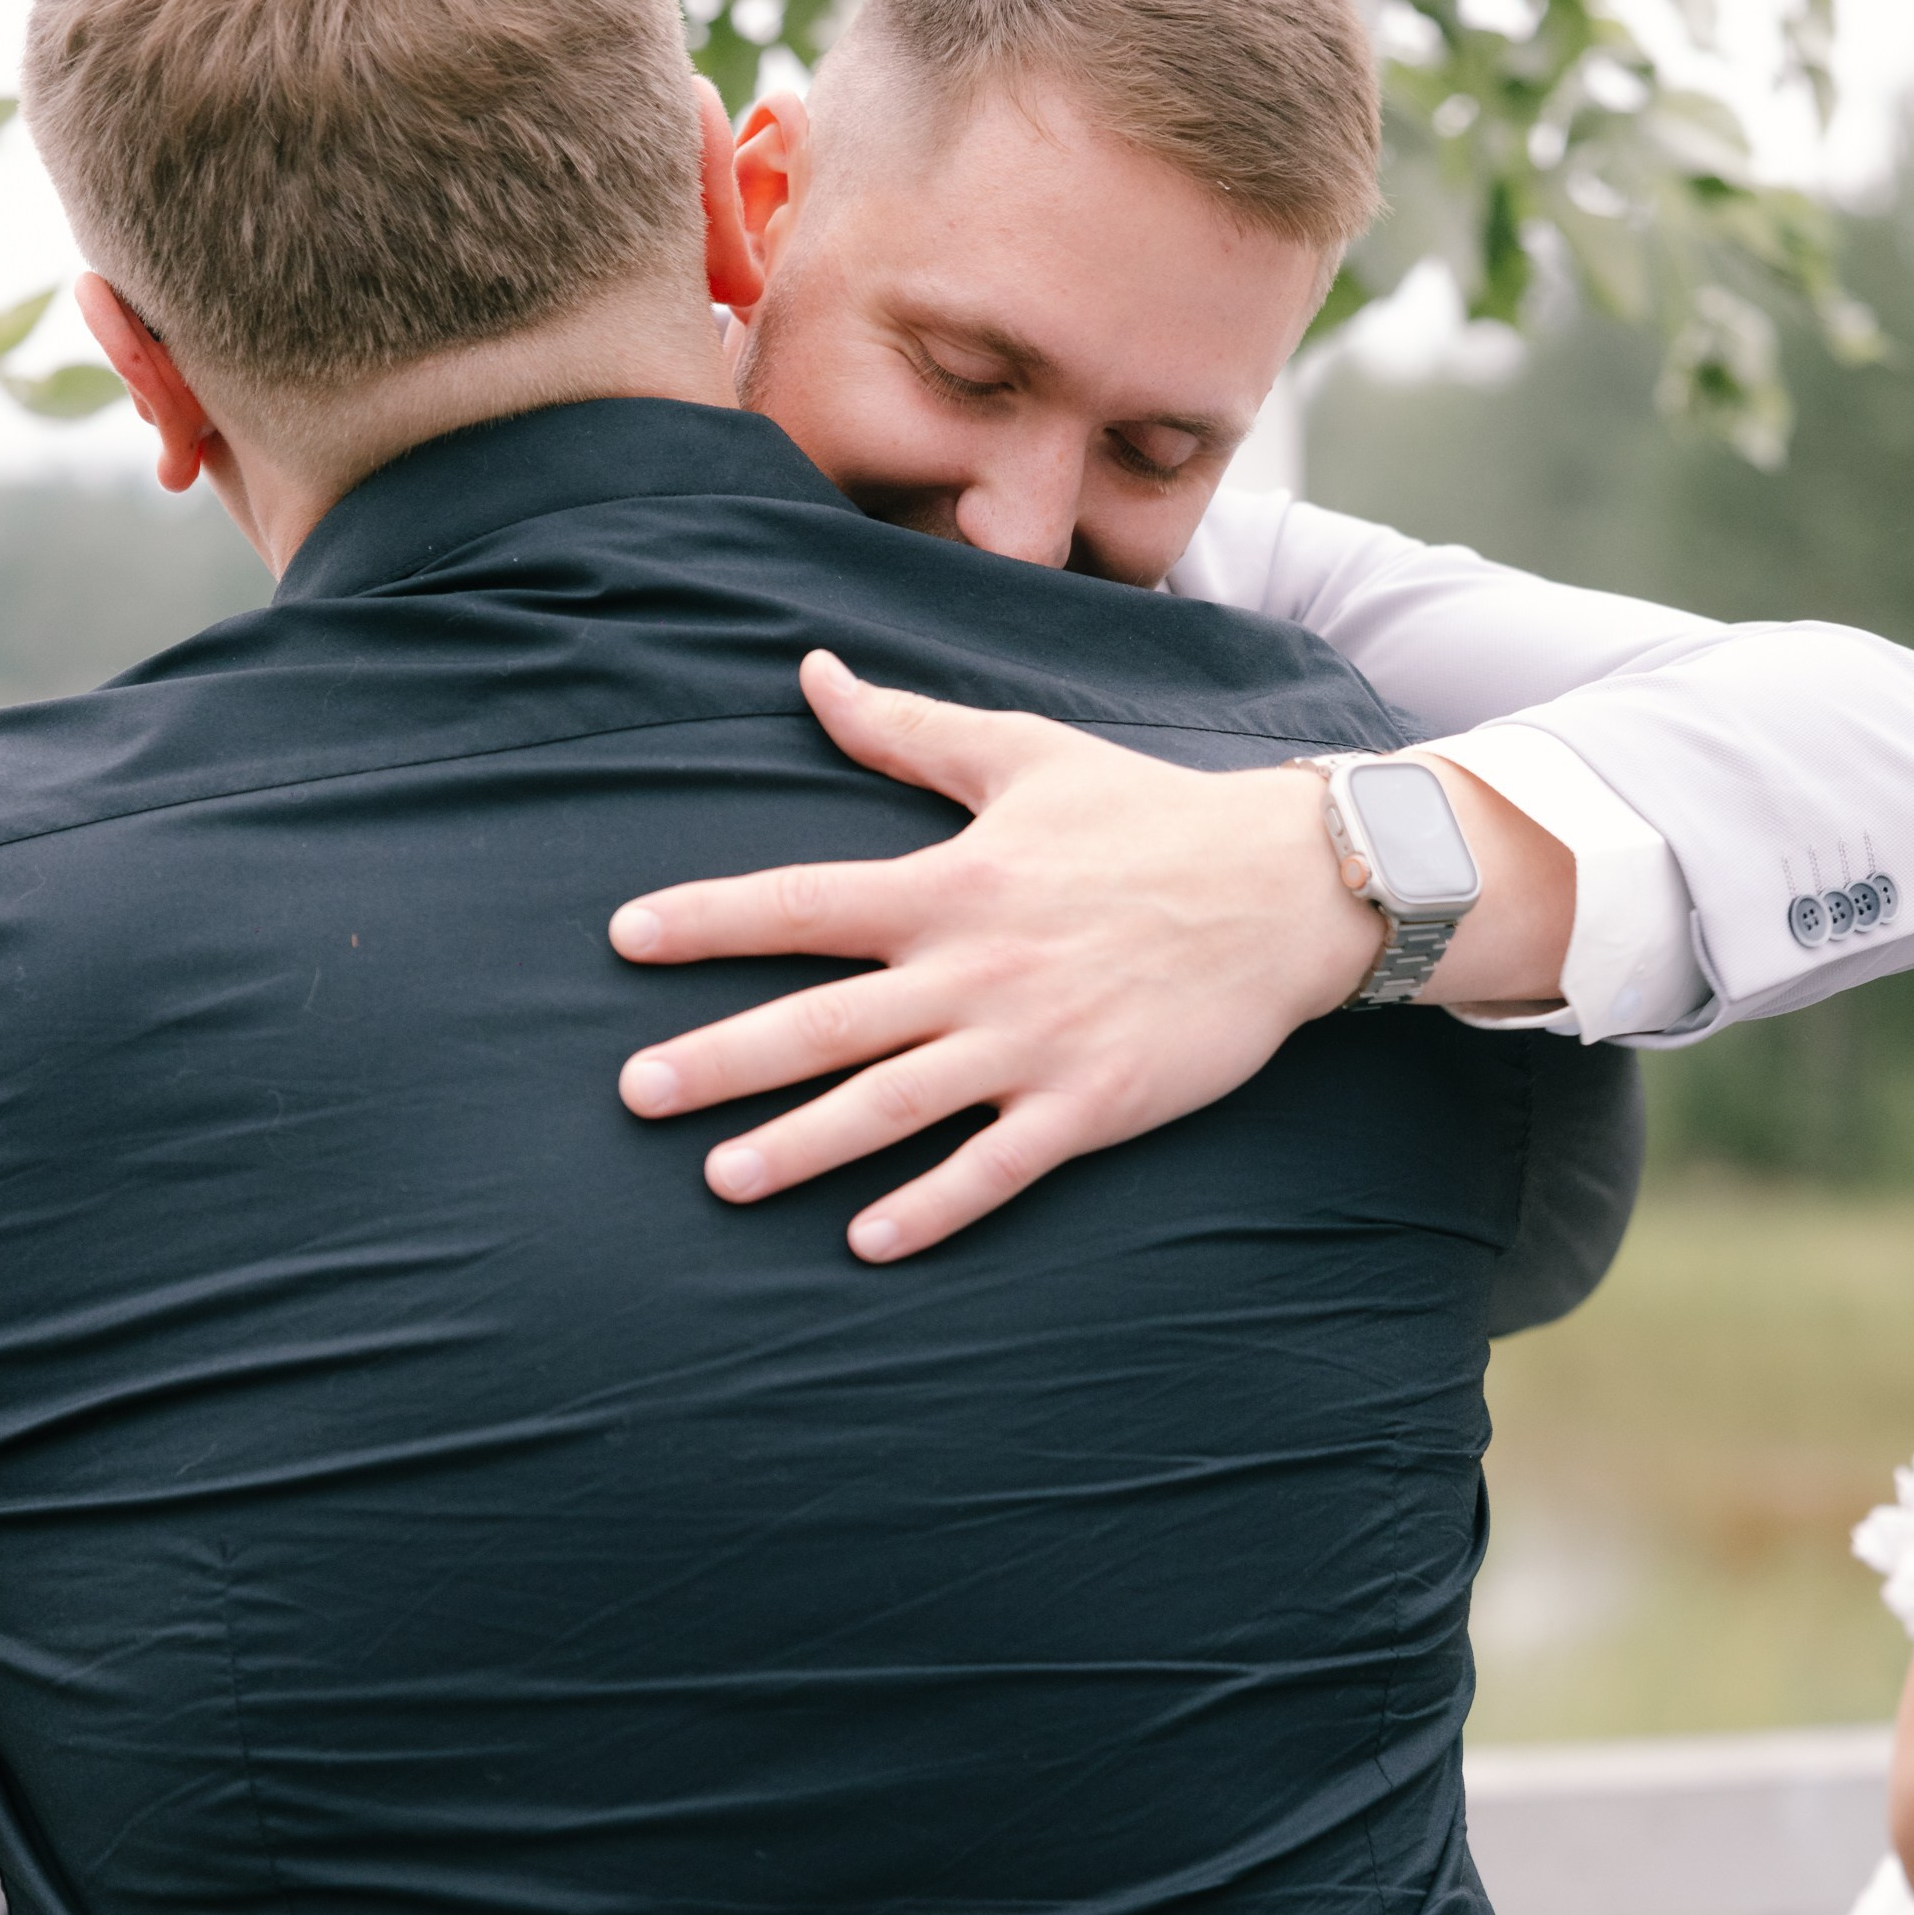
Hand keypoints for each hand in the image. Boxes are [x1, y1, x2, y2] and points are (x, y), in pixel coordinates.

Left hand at [610, 652, 1385, 1259]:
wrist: (1288, 888)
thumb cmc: (1151, 817)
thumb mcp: (1024, 755)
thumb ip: (905, 730)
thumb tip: (810, 673)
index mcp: (950, 884)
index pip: (803, 901)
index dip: (709, 919)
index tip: (625, 937)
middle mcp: (976, 969)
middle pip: (824, 1020)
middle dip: (722, 1059)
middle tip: (634, 1093)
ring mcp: (1032, 1045)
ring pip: (893, 1107)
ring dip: (802, 1147)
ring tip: (721, 1180)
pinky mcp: (1091, 1106)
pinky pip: (997, 1169)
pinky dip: (932, 1208)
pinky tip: (866, 1242)